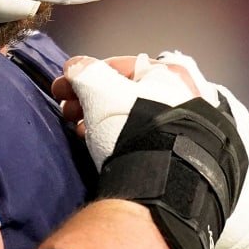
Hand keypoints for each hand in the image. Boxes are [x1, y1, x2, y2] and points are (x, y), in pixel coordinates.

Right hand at [57, 51, 248, 248]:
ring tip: (79, 131)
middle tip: (67, 110)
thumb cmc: (136, 128)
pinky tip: (100, 147)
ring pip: (132, 117)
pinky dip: (120, 138)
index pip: (119, 66)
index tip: (62, 89)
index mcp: (171, 74)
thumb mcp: (101, 91)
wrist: (165, 182)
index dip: (84, 74)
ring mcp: (187, 128)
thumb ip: (85, 73)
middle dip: (90, 99)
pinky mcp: (182, 155)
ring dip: (100, 120)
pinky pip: (144, 139)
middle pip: (125, 92)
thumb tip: (76, 67)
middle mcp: (186, 97)